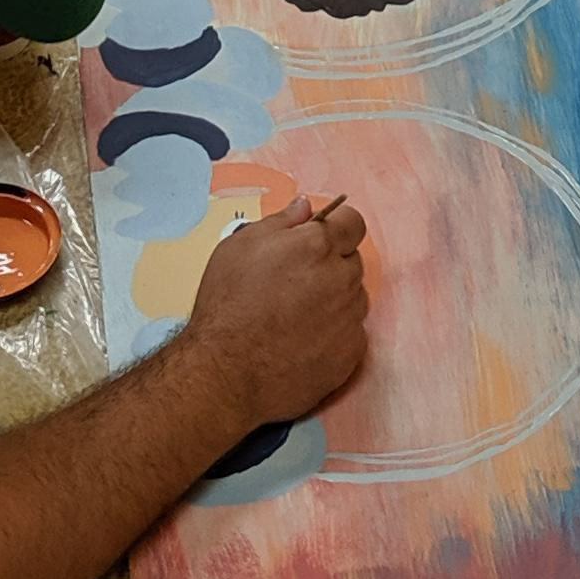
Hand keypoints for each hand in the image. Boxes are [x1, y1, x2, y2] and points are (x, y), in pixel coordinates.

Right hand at [180, 193, 368, 429]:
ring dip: (334, 301)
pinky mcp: (350, 354)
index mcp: (317, 246)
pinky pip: (352, 334)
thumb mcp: (240, 247)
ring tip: (294, 316)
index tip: (318, 240)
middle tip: (294, 284)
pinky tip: (303, 341)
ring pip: (353, 299)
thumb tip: (305, 207)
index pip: (352, 223)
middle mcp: (341, 279)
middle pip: (351, 261)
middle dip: (330, 266)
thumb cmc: (227, 306)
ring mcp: (349, 319)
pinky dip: (334, 336)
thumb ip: (281, 222)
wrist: (226, 371)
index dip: (335, 229)